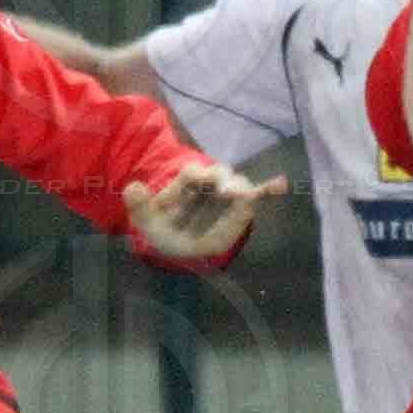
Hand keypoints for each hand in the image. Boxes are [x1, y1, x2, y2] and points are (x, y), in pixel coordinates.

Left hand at [125, 163, 284, 266]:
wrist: (176, 236)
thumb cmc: (163, 227)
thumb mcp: (145, 219)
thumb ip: (139, 206)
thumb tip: (132, 188)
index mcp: (185, 185)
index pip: (190, 176)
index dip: (192, 176)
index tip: (196, 178)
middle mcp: (208, 185)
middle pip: (217, 175)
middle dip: (223, 181)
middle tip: (228, 191)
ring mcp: (227, 194)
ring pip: (235, 186)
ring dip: (240, 191)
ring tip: (249, 197)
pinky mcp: (240, 208)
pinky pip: (255, 198)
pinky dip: (267, 190)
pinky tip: (280, 185)